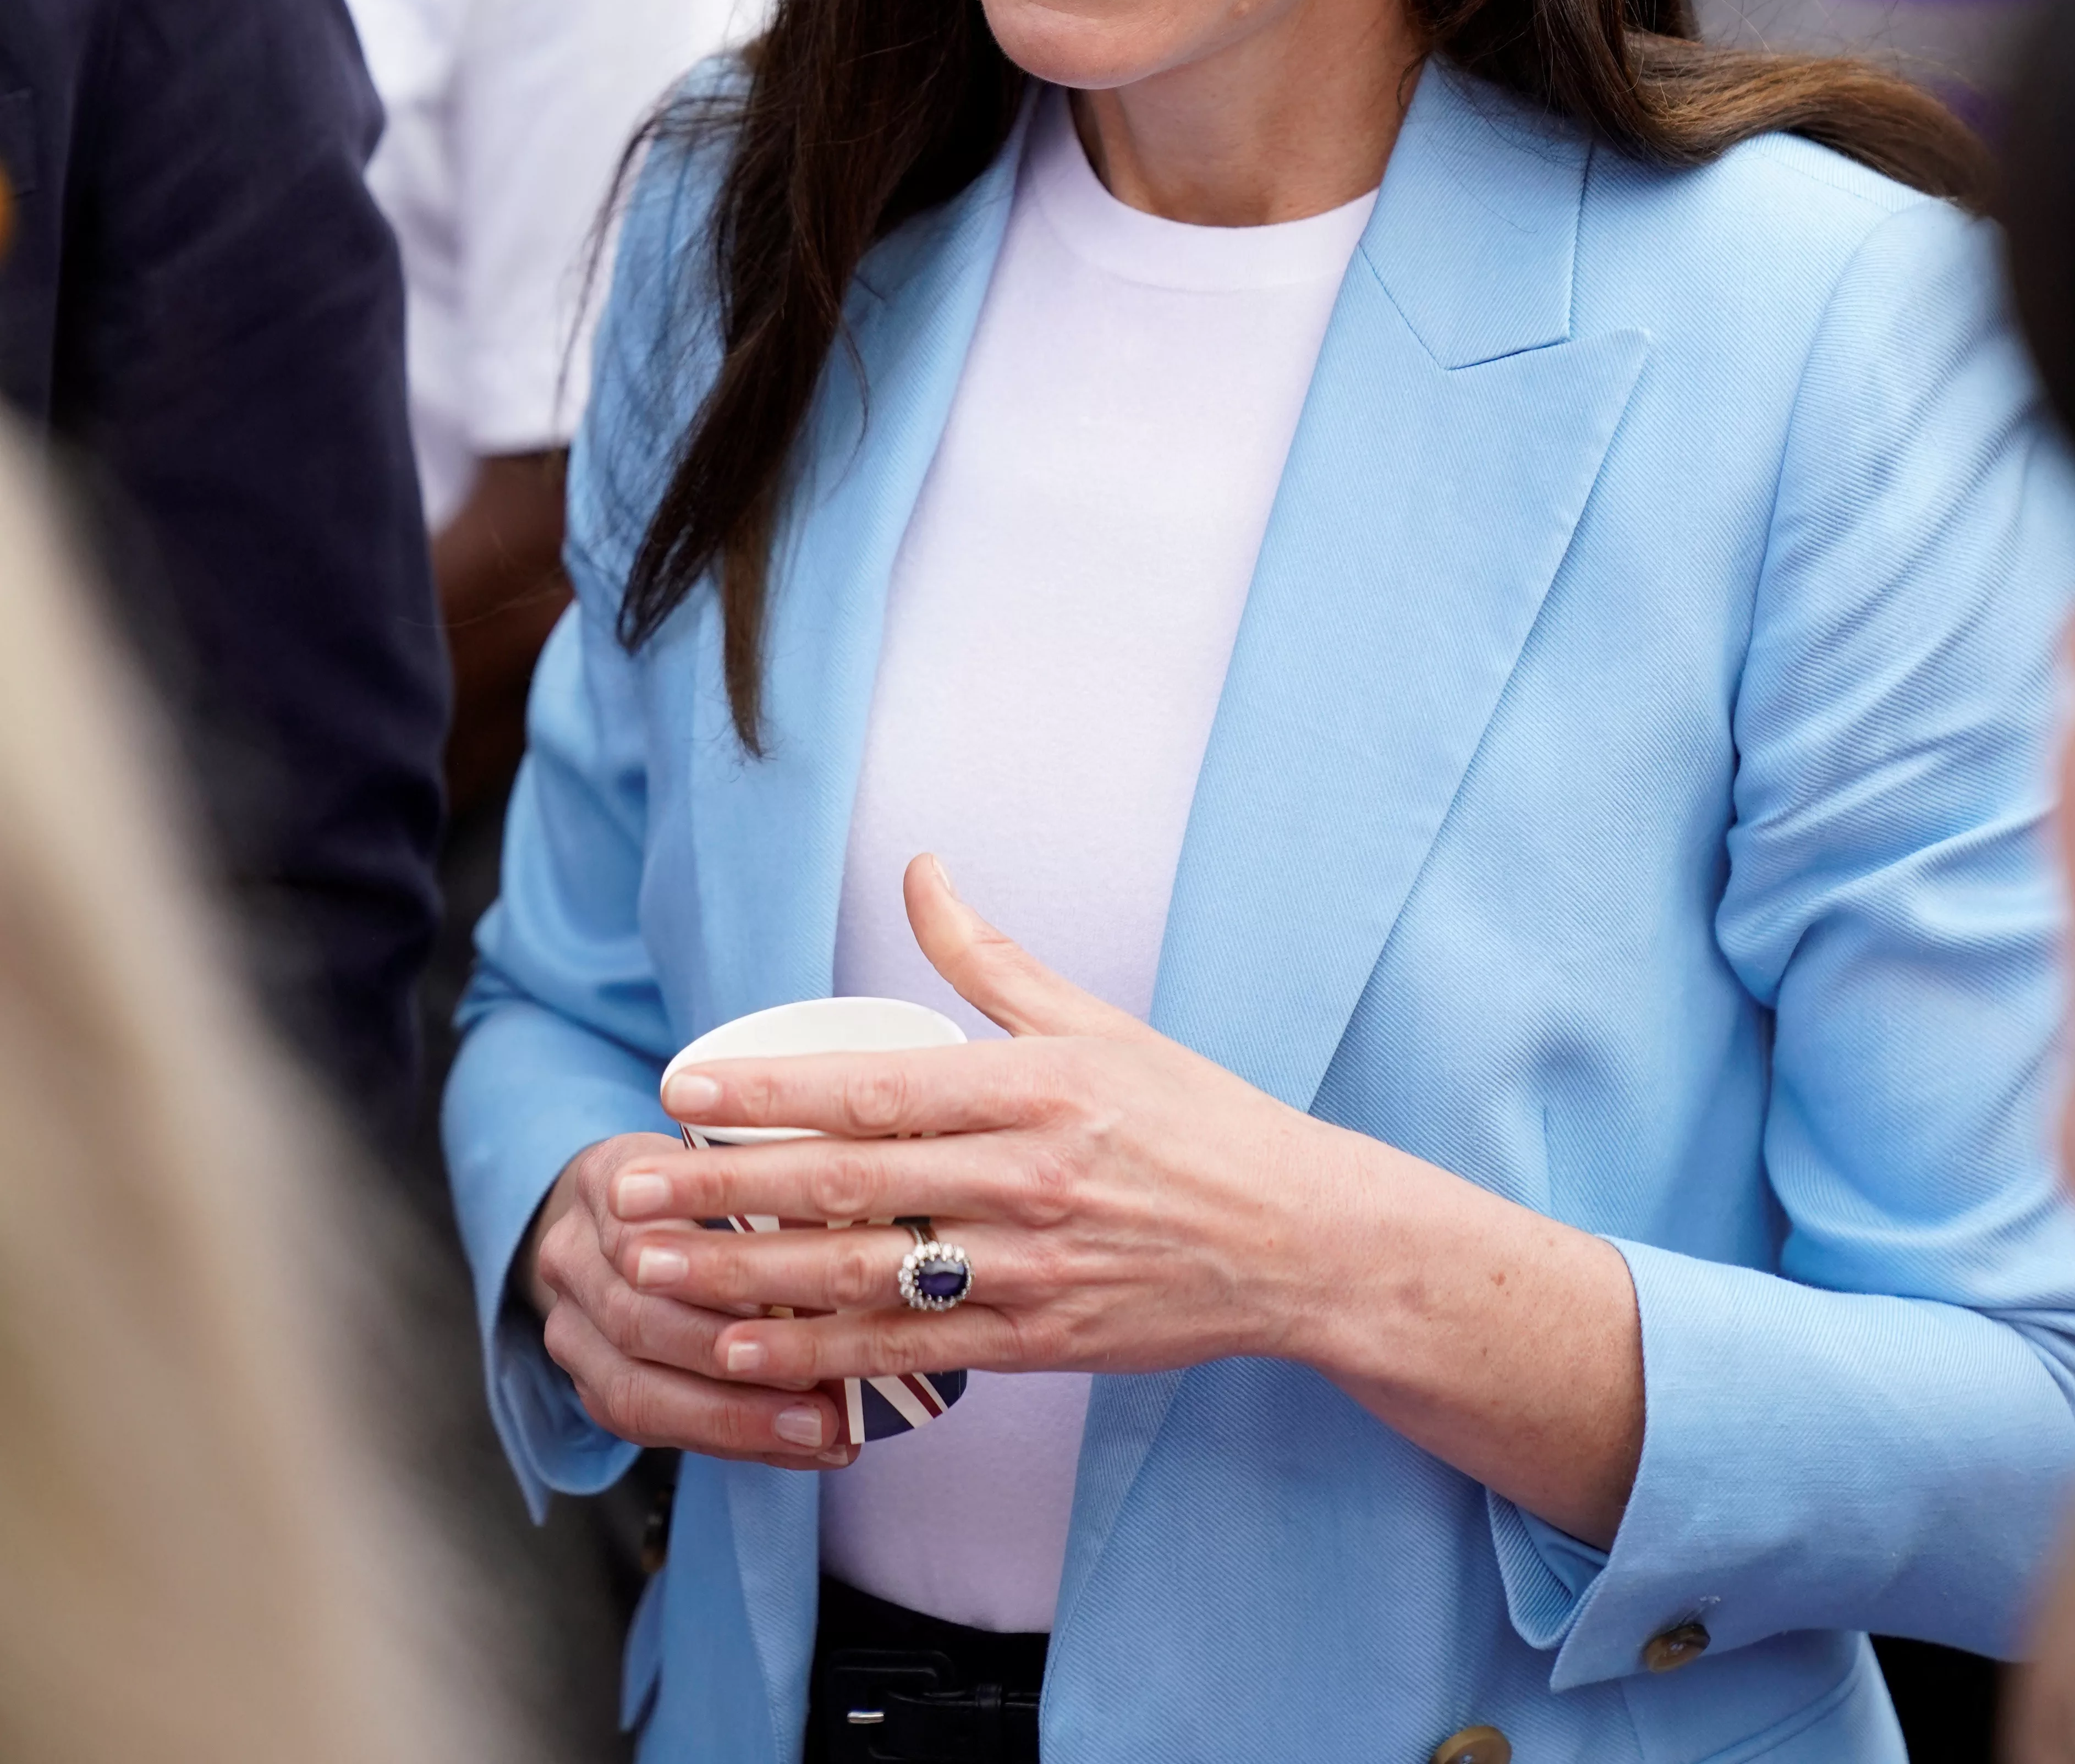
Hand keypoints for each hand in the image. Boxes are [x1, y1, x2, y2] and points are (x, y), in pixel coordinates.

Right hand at [524, 1134, 859, 1469]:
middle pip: (638, 1322)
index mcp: (609, 1180)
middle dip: (733, 1366)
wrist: (626, 1215)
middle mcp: (570, 1255)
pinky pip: (649, 1427)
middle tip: (820, 1394)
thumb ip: (777, 1199)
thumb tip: (862, 1242)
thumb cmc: (708, 1181)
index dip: (710, 1277)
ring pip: (637, 1391)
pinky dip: (728, 1441)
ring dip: (735, 1420)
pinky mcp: (587, 1385)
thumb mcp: (739, 1164)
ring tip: (816, 1434)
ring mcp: (567, 1327)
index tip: (782, 1304)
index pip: (647, 1234)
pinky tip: (792, 1450)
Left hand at [580, 860, 1642, 1546]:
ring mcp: (1029, 1271)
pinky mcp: (1035, 1343)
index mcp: (1037, 1087)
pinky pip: (904, 1353)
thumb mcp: (1098, 1021)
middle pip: (846, 1188)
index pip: (875, 1087)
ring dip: (743, 1281)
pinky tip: (741, 1352)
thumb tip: (919, 869)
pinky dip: (816, 1356)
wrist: (1300, 1241)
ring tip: (650, 1275)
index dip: (769, 1088)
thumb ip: (990, 956)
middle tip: (622, 1191)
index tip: (682, 1085)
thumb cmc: (1196, 1118)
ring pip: (858, 1279)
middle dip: (721, 1193)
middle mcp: (1027, 1180)